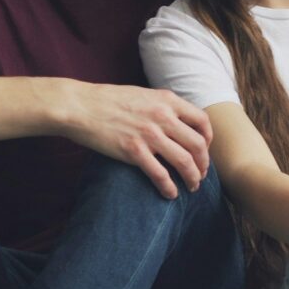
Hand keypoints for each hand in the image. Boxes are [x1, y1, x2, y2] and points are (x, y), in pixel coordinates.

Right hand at [54, 82, 212, 198]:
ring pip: (184, 162)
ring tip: (192, 187)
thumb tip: (176, 120)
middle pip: (198, 145)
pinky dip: (169, 187)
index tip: (204, 150)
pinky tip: (170, 194)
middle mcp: (163, 117)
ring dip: (192, 178)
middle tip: (201, 174)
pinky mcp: (133, 151)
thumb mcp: (143, 94)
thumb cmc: (108, 99)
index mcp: (167, 100)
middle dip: (204, 164)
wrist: (80, 106)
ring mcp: (149, 135)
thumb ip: (162, 106)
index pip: (202, 121)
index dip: (208, 138)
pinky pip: (160, 174)